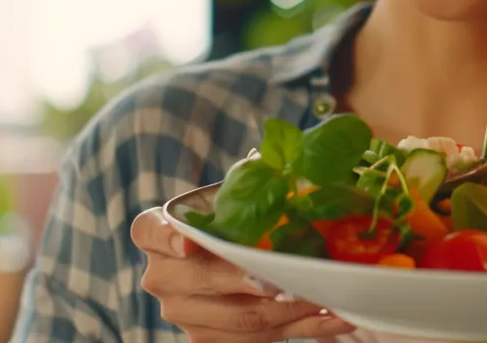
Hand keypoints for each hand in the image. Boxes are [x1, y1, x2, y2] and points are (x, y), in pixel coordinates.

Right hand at [130, 207, 357, 342]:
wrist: (227, 265)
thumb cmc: (231, 224)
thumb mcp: (231, 201)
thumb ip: (245, 186)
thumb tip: (274, 163)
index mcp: (157, 235)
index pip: (149, 231)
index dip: (167, 237)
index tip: (189, 243)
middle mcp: (162, 277)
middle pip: (204, 280)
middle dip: (252, 280)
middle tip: (288, 278)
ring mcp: (183, 314)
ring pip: (240, 318)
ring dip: (289, 309)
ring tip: (325, 294)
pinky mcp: (209, 341)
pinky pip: (260, 340)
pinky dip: (305, 328)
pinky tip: (337, 315)